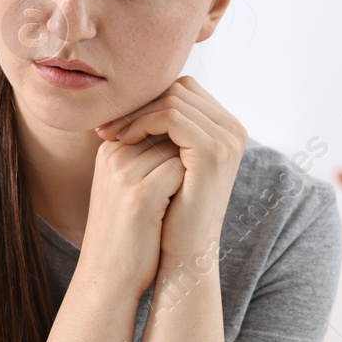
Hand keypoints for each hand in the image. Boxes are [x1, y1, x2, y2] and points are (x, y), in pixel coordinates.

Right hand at [77, 133, 184, 294]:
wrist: (108, 275)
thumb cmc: (126, 232)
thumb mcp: (130, 187)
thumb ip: (150, 158)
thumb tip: (187, 135)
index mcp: (110, 149)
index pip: (157, 120)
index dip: (180, 142)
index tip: (185, 171)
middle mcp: (114, 155)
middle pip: (168, 129)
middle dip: (187, 151)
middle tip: (192, 182)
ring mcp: (124, 173)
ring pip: (177, 148)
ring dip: (189, 168)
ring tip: (182, 196)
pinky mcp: (139, 195)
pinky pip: (179, 170)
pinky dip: (189, 185)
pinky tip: (182, 205)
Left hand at [94, 75, 245, 260]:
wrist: (185, 252)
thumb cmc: (172, 211)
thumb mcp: (170, 163)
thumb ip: (165, 130)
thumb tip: (133, 97)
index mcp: (226, 129)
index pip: (183, 91)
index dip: (147, 100)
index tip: (115, 120)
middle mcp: (234, 129)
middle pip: (179, 89)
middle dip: (139, 103)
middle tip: (108, 125)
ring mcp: (228, 139)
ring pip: (173, 98)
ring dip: (136, 113)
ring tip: (111, 135)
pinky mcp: (214, 150)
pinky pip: (172, 116)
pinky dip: (142, 122)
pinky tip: (123, 141)